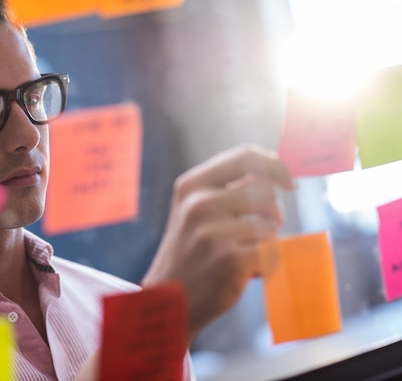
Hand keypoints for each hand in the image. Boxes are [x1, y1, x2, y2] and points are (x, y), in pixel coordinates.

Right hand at [141, 144, 294, 342]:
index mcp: (191, 185)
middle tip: (257, 234)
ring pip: (271, 225)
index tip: (289, 182)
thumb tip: (275, 174)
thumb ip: (225, 189)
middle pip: (266, 193)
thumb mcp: (193, 211)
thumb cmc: (189, 253)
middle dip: (272, 214)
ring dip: (266, 242)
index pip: (245, 157)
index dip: (276, 165)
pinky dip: (267, 264)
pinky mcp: (229, 259)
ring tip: (243, 254)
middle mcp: (199, 203)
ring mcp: (212, 232)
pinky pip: (272, 252)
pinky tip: (245, 271)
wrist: (168, 300)